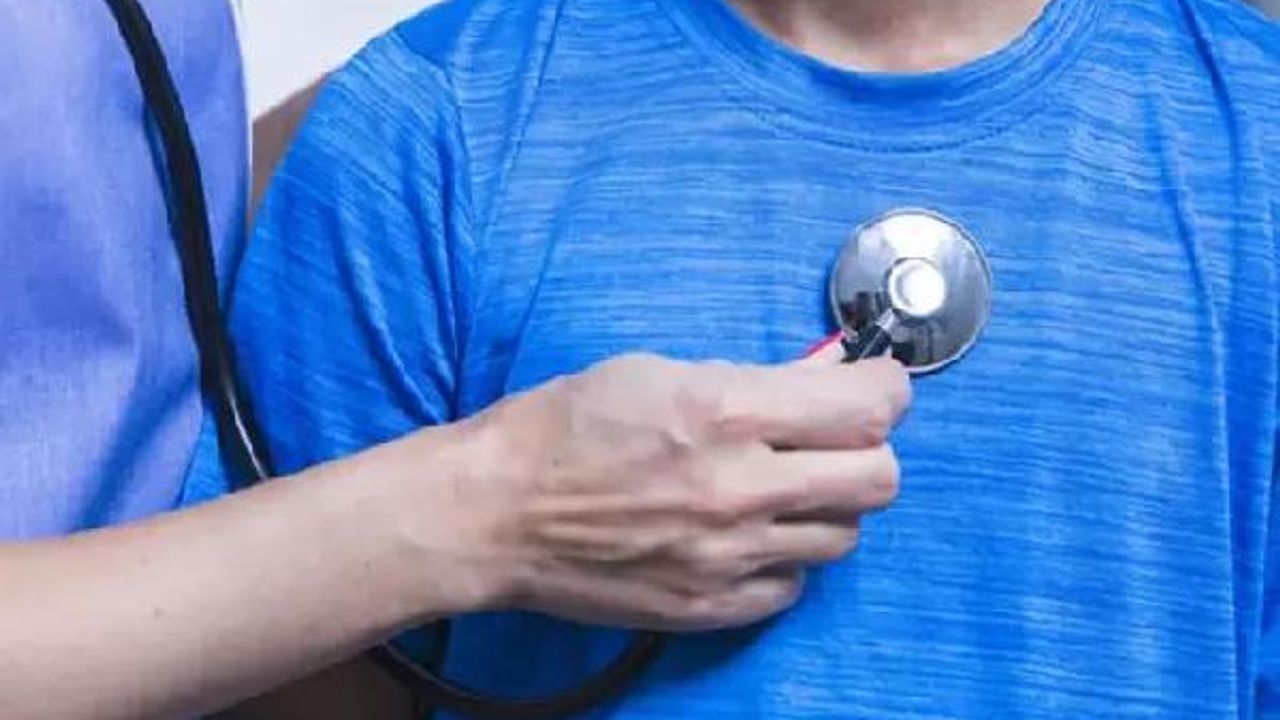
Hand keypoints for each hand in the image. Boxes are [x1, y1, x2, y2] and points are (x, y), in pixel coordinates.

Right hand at [451, 351, 910, 631]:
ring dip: (824, 506)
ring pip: (844, 536)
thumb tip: (823, 380)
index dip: (886, 390)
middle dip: (866, 450)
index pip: (869, 407)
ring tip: (776, 489)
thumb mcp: (657, 370)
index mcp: (726, 411)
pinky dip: (781, 558)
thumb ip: (752, 380)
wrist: (497, 513)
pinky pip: (792, 584)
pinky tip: (742, 536)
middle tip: (832, 441)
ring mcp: (729, 556)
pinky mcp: (712, 605)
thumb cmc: (564, 427)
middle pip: (880, 479)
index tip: (875, 387)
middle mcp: (740, 488)